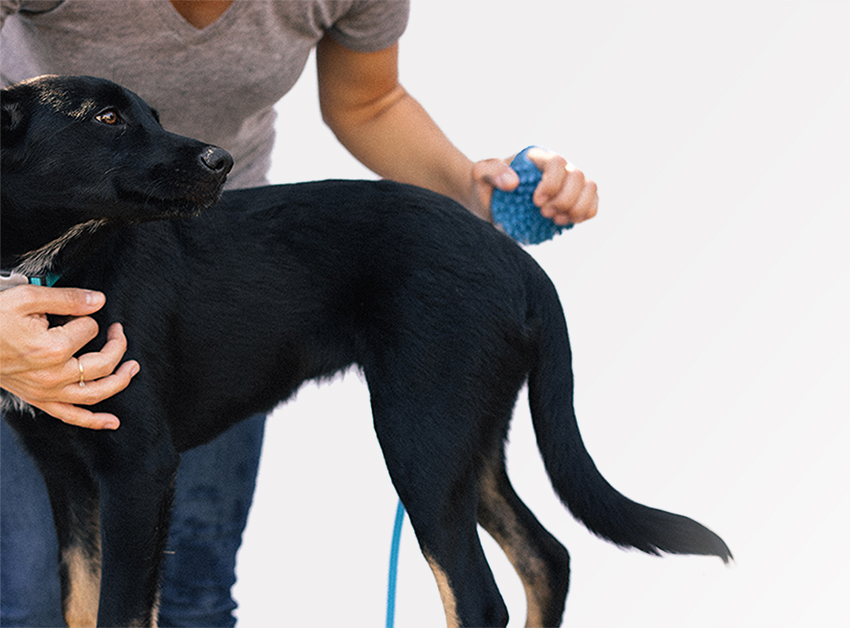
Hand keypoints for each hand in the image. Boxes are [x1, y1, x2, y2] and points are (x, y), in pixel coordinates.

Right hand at [0, 286, 138, 429]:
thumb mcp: (26, 297)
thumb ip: (67, 298)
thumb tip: (99, 301)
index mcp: (52, 349)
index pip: (89, 330)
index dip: (88, 317)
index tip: (77, 311)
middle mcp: (53, 375)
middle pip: (102, 363)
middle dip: (117, 344)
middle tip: (119, 330)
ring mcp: (47, 391)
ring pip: (95, 393)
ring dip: (120, 381)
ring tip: (133, 367)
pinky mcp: (39, 400)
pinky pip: (71, 415)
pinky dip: (94, 420)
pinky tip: (113, 422)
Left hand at [471, 147, 598, 225]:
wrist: (489, 202)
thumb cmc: (485, 186)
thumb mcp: (479, 174)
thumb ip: (491, 171)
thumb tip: (514, 182)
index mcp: (538, 158)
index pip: (557, 162)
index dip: (552, 183)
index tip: (536, 202)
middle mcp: (558, 168)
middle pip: (578, 176)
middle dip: (564, 199)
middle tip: (543, 213)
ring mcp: (568, 184)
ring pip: (590, 188)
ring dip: (577, 208)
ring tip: (555, 219)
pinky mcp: (573, 201)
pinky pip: (592, 204)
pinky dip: (585, 214)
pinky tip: (565, 222)